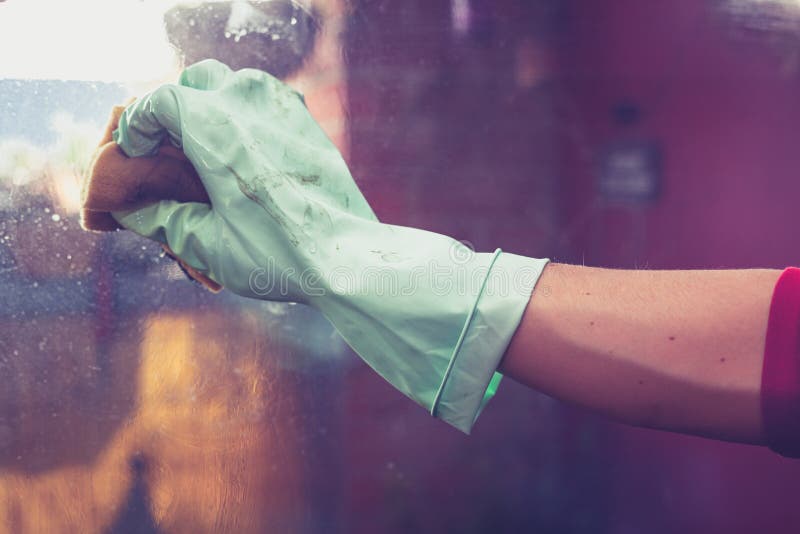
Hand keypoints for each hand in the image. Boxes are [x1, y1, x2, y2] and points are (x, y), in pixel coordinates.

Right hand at [113, 59, 375, 301]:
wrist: (348, 258)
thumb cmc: (278, 256)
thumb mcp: (207, 245)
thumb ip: (163, 219)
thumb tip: (133, 210)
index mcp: (214, 128)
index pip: (160, 101)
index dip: (138, 124)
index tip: (134, 151)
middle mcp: (248, 103)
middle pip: (195, 83)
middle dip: (173, 110)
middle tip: (168, 148)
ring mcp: (282, 107)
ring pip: (232, 84)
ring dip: (211, 107)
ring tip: (205, 149)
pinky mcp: (306, 120)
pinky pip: (263, 100)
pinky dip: (244, 115)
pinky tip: (244, 154)